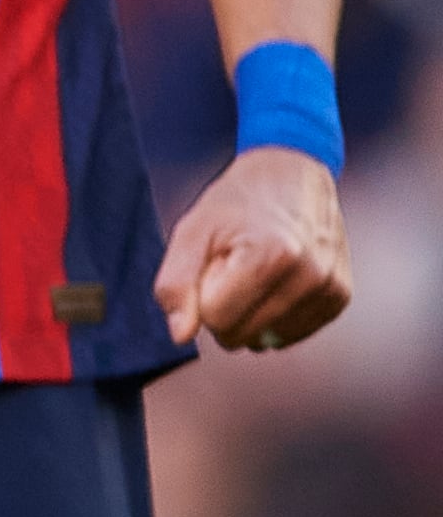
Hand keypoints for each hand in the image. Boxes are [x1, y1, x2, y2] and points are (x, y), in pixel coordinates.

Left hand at [158, 144, 349, 350]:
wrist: (291, 175)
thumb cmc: (236, 203)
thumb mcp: (191, 232)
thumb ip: (176, 284)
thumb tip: (181, 336)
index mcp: (271, 255)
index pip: (217, 320)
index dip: (201, 297)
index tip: (213, 264)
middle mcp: (310, 275)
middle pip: (242, 335)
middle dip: (224, 308)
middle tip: (233, 267)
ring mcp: (331, 289)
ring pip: (267, 341)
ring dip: (250, 314)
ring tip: (256, 272)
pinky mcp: (340, 298)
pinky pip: (291, 335)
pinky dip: (274, 317)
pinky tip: (275, 283)